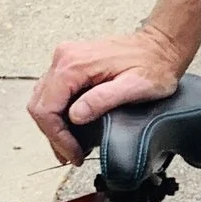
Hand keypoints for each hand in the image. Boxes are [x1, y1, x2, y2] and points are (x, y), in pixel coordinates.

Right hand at [28, 24, 188, 164]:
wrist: (160, 47)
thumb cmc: (153, 66)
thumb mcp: (135, 87)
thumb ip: (103, 100)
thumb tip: (76, 115)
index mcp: (74, 65)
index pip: (47, 108)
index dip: (57, 136)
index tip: (73, 152)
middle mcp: (65, 58)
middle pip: (40, 104)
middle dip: (53, 134)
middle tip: (70, 154)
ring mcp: (66, 59)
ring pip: (43, 99)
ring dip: (53, 125)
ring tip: (70, 146)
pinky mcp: (72, 62)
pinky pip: (53, 91)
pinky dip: (57, 112)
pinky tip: (71, 127)